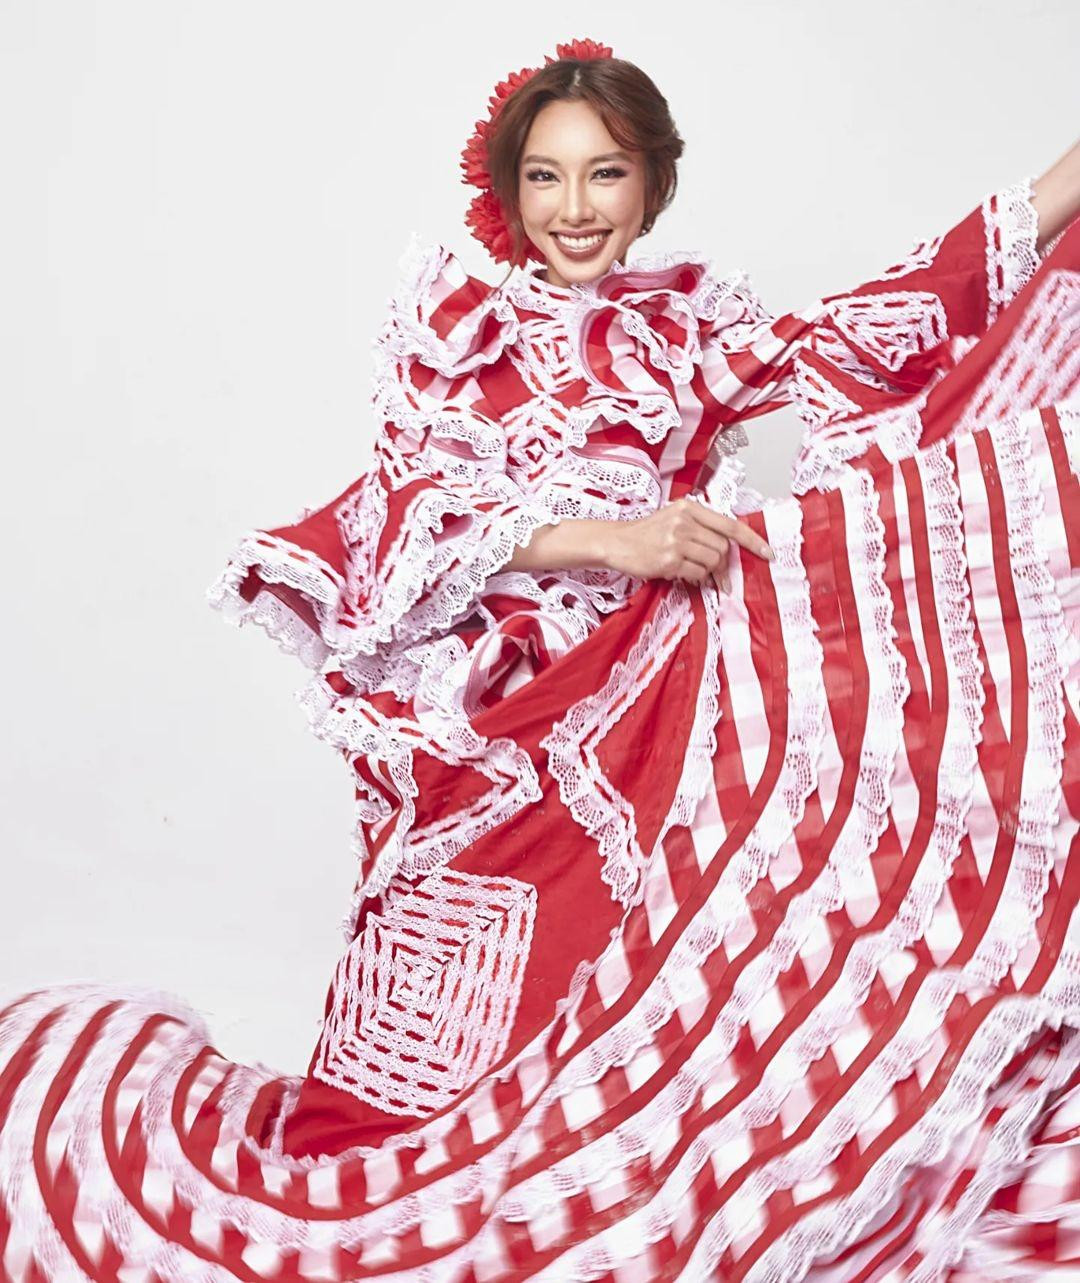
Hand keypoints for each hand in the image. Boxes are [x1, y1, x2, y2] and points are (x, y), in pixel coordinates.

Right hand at [603, 497, 772, 591]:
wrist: (616, 542)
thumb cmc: (647, 533)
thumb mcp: (674, 519)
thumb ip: (701, 528)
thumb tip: (728, 551)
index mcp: (689, 508)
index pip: (730, 525)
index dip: (752, 540)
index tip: (767, 553)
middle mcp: (684, 521)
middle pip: (723, 548)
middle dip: (723, 565)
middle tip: (717, 575)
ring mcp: (677, 540)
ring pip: (712, 562)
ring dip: (708, 572)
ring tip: (692, 570)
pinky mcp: (669, 559)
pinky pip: (697, 573)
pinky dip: (694, 578)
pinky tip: (680, 573)